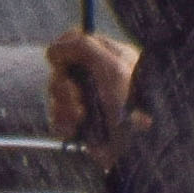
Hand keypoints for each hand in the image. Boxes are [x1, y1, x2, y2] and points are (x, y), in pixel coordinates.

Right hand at [46, 30, 140, 168]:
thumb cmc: (133, 107)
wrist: (140, 151)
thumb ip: (83, 48)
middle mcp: (98, 77)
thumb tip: (54, 48)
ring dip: (63, 106)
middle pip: (61, 68)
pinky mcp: (82, 123)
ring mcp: (89, 101)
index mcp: (110, 58)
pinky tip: (75, 129)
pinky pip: (58, 117)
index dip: (63, 50)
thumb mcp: (113, 69)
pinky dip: (62, 123)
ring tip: (80, 117)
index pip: (75, 41)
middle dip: (63, 85)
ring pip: (56, 94)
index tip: (60, 61)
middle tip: (77, 97)